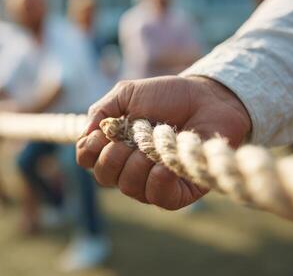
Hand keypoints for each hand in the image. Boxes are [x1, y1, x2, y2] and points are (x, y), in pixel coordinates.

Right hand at [76, 76, 250, 209]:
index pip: (87, 160)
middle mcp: (129, 167)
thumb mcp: (127, 94)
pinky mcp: (179, 191)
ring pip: (129, 188)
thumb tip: (85, 134)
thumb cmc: (167, 95)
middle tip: (131, 136)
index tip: (102, 133)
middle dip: (114, 155)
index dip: (88, 150)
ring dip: (138, 163)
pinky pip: (158, 198)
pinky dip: (158, 180)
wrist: (207, 97)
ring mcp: (152, 181)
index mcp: (114, 145)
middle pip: (104, 177)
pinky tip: (166, 164)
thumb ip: (101, 110)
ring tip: (153, 143)